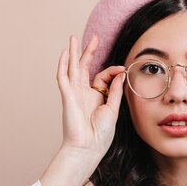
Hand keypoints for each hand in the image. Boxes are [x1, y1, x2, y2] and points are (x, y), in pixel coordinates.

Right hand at [57, 35, 124, 158]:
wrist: (88, 148)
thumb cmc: (100, 134)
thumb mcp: (113, 108)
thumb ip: (116, 90)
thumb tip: (121, 73)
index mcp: (95, 97)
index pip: (102, 76)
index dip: (113, 70)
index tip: (123, 69)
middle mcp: (83, 93)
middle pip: (85, 67)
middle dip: (88, 52)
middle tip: (93, 37)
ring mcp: (74, 94)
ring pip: (72, 68)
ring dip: (73, 53)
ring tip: (73, 38)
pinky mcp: (67, 96)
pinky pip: (63, 77)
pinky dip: (63, 65)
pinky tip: (64, 53)